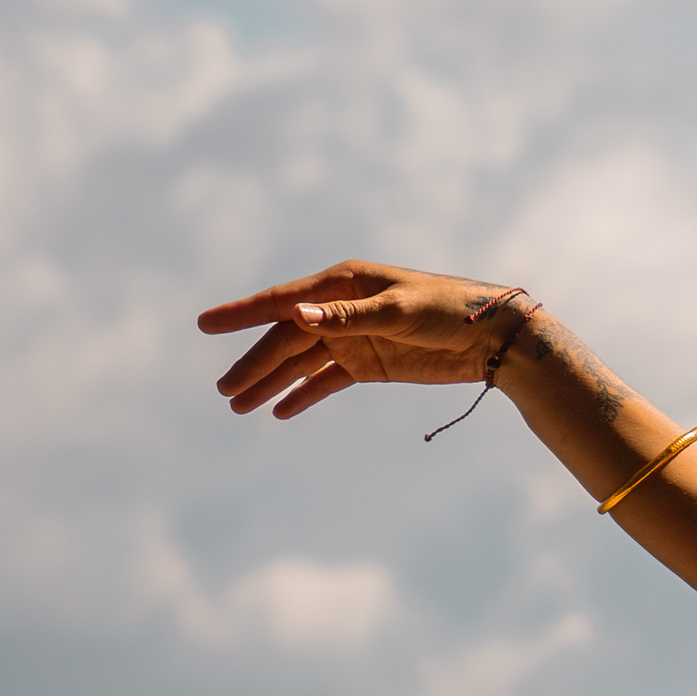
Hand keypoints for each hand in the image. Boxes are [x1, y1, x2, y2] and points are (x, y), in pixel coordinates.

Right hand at [199, 264, 531, 419]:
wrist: (493, 338)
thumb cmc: (449, 311)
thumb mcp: (399, 312)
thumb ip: (347, 316)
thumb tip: (296, 313)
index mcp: (342, 284)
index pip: (281, 301)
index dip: (241, 314)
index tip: (203, 324)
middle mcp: (339, 308)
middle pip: (285, 339)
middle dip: (253, 364)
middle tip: (224, 391)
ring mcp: (352, 338)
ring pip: (300, 363)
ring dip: (271, 383)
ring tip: (239, 405)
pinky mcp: (369, 364)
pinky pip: (326, 381)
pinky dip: (303, 395)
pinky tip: (279, 411)